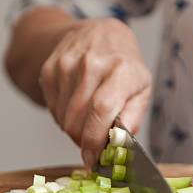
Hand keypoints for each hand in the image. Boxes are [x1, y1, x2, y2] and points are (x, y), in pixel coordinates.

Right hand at [39, 18, 151, 166]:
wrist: (100, 33)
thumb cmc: (124, 66)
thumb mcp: (142, 88)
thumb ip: (134, 117)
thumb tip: (121, 143)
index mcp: (120, 70)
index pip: (102, 110)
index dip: (95, 140)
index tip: (94, 159)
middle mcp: (92, 64)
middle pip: (78, 121)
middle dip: (84, 142)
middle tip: (93, 145)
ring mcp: (67, 65)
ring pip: (63, 119)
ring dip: (74, 130)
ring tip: (87, 121)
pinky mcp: (50, 70)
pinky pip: (52, 110)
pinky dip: (63, 118)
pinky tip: (76, 107)